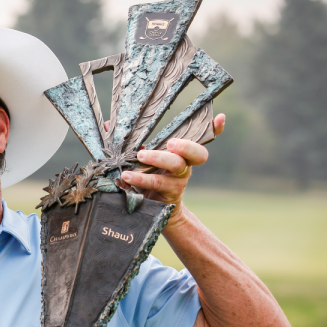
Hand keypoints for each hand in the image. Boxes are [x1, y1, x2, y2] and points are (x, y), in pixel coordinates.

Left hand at [110, 114, 225, 224]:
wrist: (150, 209)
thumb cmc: (147, 177)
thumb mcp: (143, 159)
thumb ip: (129, 141)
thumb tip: (106, 125)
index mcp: (182, 155)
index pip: (202, 140)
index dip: (214, 130)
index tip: (220, 118)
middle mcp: (183, 168)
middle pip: (191, 155)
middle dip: (182, 147)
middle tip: (167, 143)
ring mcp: (176, 183)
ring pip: (172, 171)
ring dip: (153, 165)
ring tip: (135, 163)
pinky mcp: (164, 198)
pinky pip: (154, 189)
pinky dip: (139, 183)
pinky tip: (125, 180)